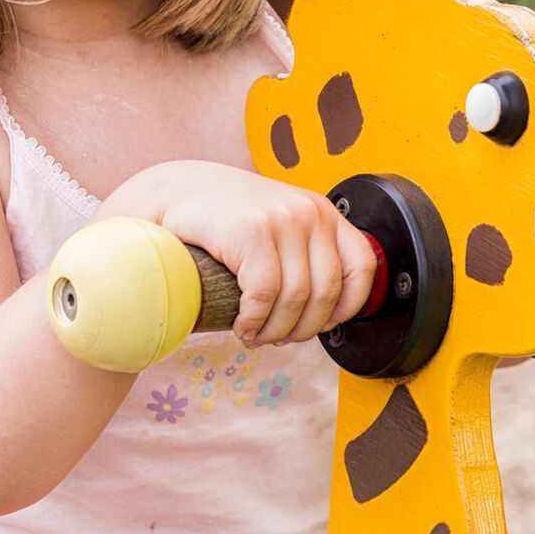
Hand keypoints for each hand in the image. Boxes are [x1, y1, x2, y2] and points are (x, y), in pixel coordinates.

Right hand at [99, 162, 377, 348]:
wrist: (172, 194)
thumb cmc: (225, 223)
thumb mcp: (278, 230)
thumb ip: (305, 256)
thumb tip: (330, 314)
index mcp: (323, 212)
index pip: (362, 267)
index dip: (346, 307)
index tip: (320, 325)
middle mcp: (311, 212)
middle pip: (326, 294)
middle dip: (301, 330)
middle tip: (276, 339)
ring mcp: (282, 218)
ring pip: (296, 299)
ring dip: (274, 331)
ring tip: (254, 335)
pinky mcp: (252, 231)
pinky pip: (264, 294)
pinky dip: (253, 321)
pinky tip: (241, 326)